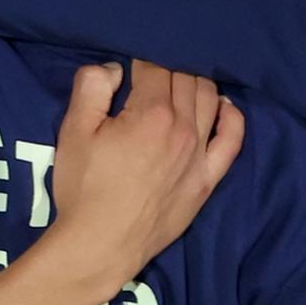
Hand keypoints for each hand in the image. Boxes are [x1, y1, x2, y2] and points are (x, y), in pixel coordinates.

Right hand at [43, 61, 244, 292]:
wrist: (100, 243)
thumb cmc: (84, 187)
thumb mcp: (73, 132)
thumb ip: (91, 88)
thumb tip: (114, 69)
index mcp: (151, 114)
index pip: (155, 68)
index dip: (139, 61)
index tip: (128, 67)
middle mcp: (184, 129)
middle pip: (186, 80)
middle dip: (166, 70)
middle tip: (147, 78)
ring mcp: (201, 155)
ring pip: (211, 101)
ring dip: (195, 85)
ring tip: (177, 88)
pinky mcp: (208, 179)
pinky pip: (233, 140)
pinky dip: (231, 117)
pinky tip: (223, 108)